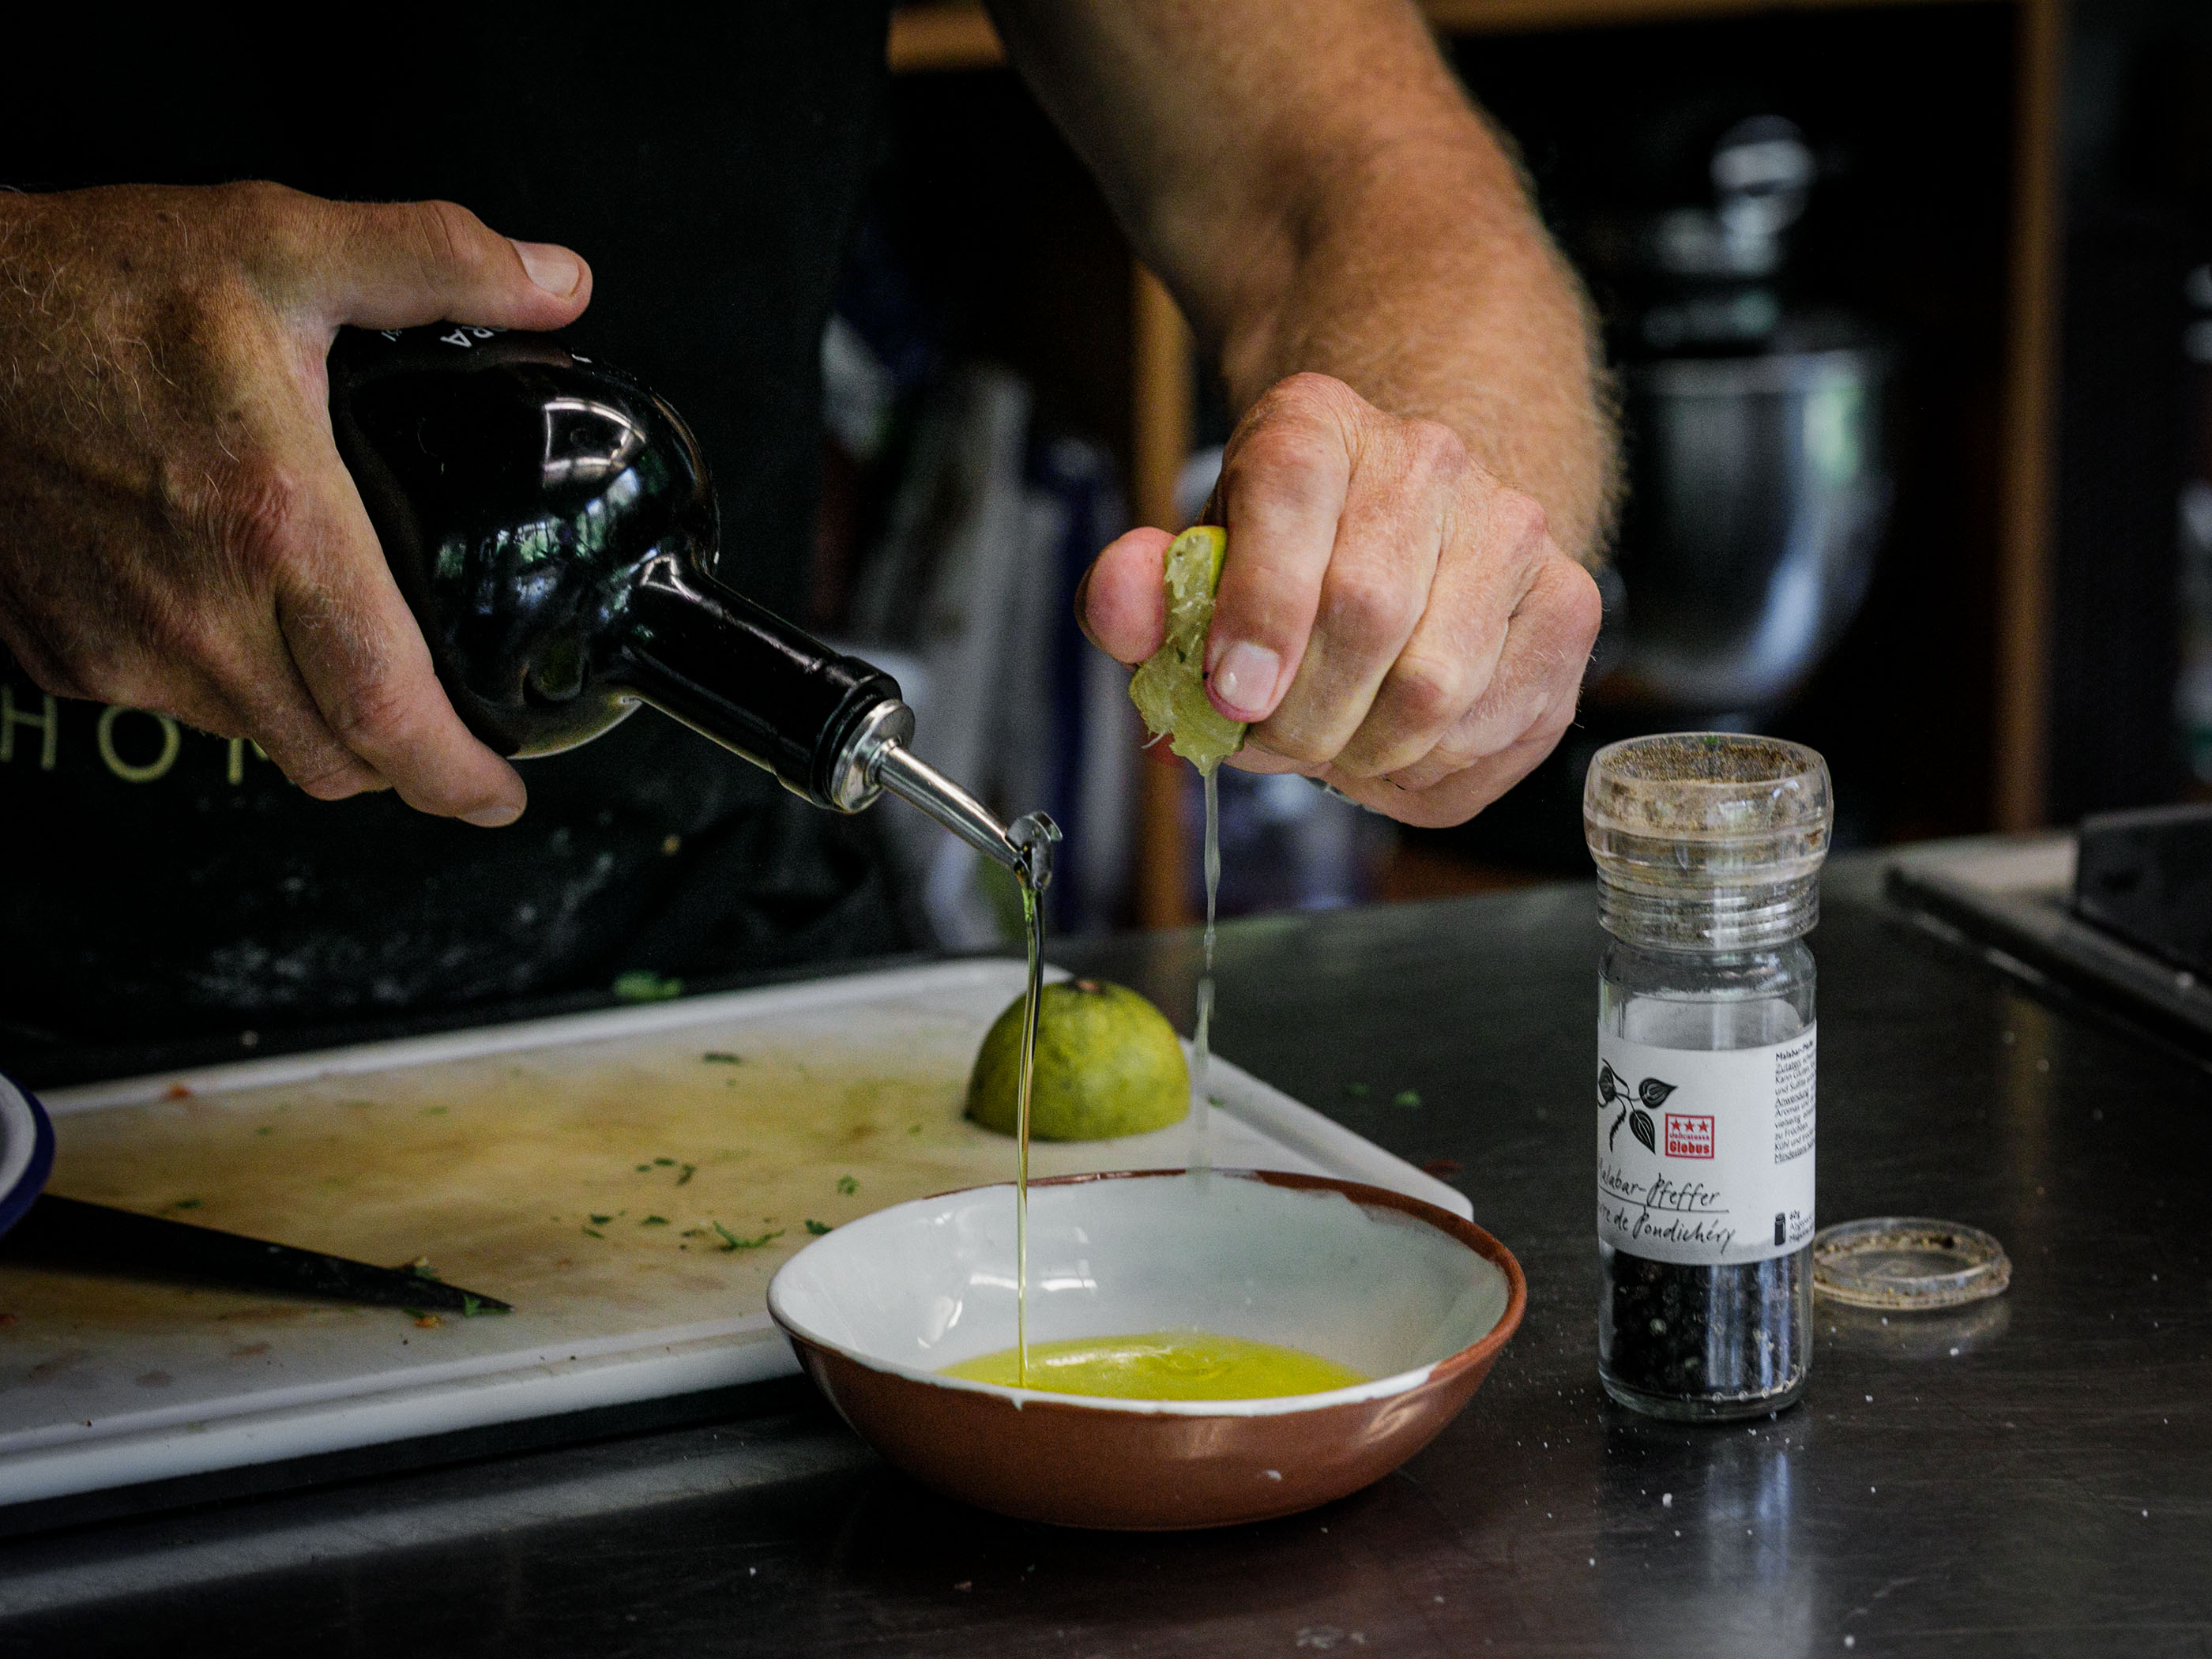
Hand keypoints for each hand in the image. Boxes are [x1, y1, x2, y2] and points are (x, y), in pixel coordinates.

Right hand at [0, 182, 592, 823]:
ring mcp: (119, 647)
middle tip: (442, 733)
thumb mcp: (285, 245)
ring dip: (310, 717)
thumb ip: (440, 263)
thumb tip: (559, 283)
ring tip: (335, 646)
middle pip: (332, 758)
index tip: (501, 800)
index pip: (387, 711)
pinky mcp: (60, 657)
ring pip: (256, 738)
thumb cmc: (90, 287)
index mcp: (274, 527)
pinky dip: (223, 683)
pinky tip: (230, 612)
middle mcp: (196, 611)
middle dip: (400, 762)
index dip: (457, 777)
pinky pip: (170, 705)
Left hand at [1080, 372, 1602, 826]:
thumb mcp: (1196, 567)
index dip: (1260, 609)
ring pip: (1435, 689)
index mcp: (1315, 425)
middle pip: (1367, 613)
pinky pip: (1492, 731)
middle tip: (1268, 743)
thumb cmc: (1289, 559)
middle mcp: (1429, 459)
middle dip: (1300, 717)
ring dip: (1363, 753)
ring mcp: (1513, 528)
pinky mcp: (1568, 605)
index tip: (1233, 697)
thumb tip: (1122, 605)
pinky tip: (1396, 743)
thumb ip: (1141, 592)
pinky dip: (1428, 769)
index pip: (1290, 493)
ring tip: (1332, 742)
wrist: (1407, 531)